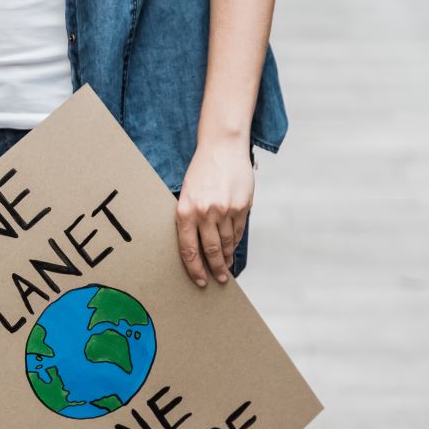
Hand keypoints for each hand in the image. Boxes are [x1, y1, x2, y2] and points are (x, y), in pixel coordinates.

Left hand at [175, 137, 253, 286]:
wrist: (222, 147)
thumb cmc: (202, 170)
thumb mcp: (186, 193)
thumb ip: (189, 218)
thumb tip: (196, 247)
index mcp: (185, 210)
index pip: (189, 250)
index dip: (195, 269)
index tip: (200, 281)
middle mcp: (205, 212)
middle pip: (210, 250)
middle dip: (215, 268)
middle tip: (218, 279)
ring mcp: (225, 209)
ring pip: (227, 243)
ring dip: (227, 257)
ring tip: (227, 266)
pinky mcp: (242, 205)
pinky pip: (238, 231)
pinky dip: (236, 242)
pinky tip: (233, 248)